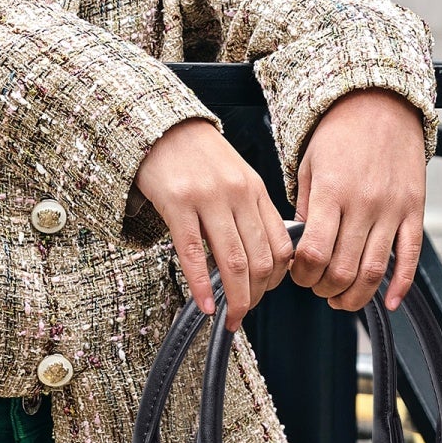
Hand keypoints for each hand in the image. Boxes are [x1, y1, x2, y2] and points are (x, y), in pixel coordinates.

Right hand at [135, 118, 292, 330]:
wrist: (160, 125)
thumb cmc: (196, 156)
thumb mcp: (235, 178)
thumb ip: (250, 212)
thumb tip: (260, 257)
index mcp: (255, 190)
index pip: (281, 246)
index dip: (277, 280)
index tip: (263, 295)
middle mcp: (237, 194)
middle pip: (260, 260)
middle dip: (255, 296)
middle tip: (243, 314)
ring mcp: (208, 199)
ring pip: (233, 262)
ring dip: (235, 298)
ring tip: (229, 317)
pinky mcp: (177, 204)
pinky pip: (194, 253)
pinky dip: (201, 286)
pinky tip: (204, 305)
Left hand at [289, 88, 427, 311]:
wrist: (380, 102)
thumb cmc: (339, 135)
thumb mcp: (309, 167)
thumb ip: (307, 211)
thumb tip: (303, 252)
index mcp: (332, 192)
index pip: (313, 253)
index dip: (301, 275)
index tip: (298, 275)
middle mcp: (364, 203)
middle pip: (342, 270)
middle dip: (324, 289)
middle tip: (318, 286)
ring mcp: (392, 209)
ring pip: (374, 272)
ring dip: (354, 296)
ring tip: (341, 299)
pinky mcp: (414, 210)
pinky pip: (410, 257)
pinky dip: (400, 286)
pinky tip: (390, 303)